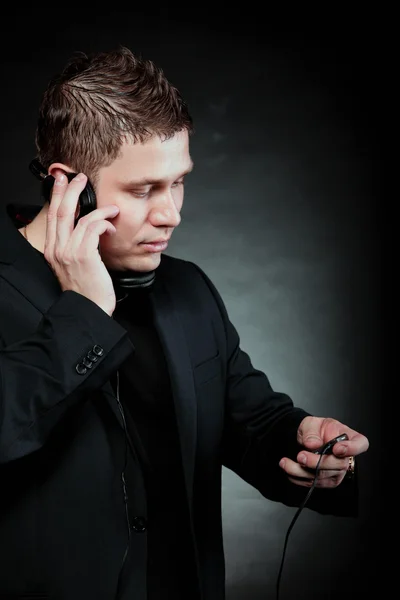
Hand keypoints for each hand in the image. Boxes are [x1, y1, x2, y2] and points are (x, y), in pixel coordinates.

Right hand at [44, 170, 118, 315]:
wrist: (90, 311)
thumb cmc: (88, 291)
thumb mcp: (76, 266)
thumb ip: (77, 246)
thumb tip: (88, 228)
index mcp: (53, 250)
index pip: (52, 216)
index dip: (57, 196)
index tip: (63, 181)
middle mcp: (58, 249)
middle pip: (61, 210)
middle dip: (71, 190)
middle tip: (80, 178)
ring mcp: (69, 251)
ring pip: (80, 217)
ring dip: (99, 208)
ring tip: (112, 208)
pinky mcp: (84, 255)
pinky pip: (93, 228)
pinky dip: (105, 222)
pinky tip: (112, 226)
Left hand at [279, 416, 368, 488]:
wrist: (306, 439)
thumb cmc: (315, 429)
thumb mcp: (311, 423)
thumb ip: (311, 432)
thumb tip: (313, 445)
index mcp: (349, 438)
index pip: (361, 444)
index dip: (352, 448)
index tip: (337, 448)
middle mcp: (346, 458)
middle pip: (339, 465)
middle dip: (318, 462)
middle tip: (301, 456)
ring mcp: (337, 472)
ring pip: (323, 476)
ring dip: (301, 471)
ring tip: (285, 462)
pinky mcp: (326, 481)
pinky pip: (313, 483)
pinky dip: (297, 477)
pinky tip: (287, 468)